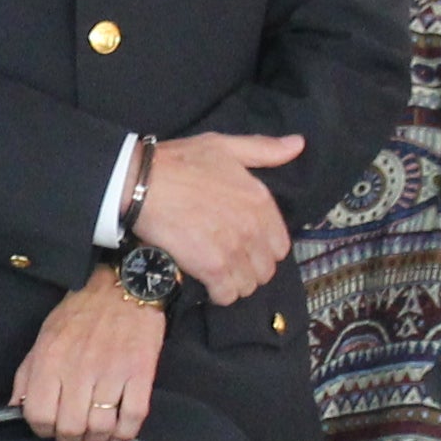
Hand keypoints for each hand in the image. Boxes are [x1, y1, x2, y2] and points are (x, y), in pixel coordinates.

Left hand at [10, 273, 169, 440]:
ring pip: (101, 427)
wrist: (123, 286)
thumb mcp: (44, 337)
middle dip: (70, 439)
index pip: (38, 415)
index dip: (42, 430)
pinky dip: (125, 433)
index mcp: (50, 360)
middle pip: (70, 428)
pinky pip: (132, 418)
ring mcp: (111, 371)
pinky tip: (119, 431)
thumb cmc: (80, 314)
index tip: (50, 428)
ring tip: (97, 434)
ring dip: (97, 439)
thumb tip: (15, 408)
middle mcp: (78, 368)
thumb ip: (26, 375)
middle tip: (75, 434)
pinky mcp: (140, 372)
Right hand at [129, 129, 304, 305]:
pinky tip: (206, 283)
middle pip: (266, 269)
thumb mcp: (224, 146)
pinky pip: (227, 295)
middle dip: (250, 269)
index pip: (280, 244)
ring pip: (248, 285)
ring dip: (234, 283)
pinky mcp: (212, 267)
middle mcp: (253, 227)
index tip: (245, 246)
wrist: (141, 184)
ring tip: (217, 273)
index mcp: (260, 200)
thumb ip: (264, 149)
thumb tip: (299, 144)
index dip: (263, 249)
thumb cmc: (179, 162)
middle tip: (229, 262)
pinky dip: (218, 294)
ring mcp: (234, 249)